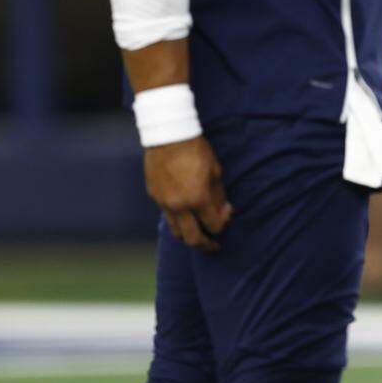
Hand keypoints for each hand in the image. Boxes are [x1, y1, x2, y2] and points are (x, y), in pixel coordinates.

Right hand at [144, 136, 232, 251]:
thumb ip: (219, 196)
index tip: (227, 216)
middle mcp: (179, 205)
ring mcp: (164, 202)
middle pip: (192, 239)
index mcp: (198, 198)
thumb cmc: (196, 150)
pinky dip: (178, 218)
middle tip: (214, 247)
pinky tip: (185, 212)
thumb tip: (223, 212)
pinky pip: (167, 215)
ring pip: (176, 231)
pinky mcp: (154, 196)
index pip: (214, 226)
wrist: (168, 135)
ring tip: (198, 235)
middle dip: (206, 246)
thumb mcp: (215, 171)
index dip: (223, 224)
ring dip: (188, 236)